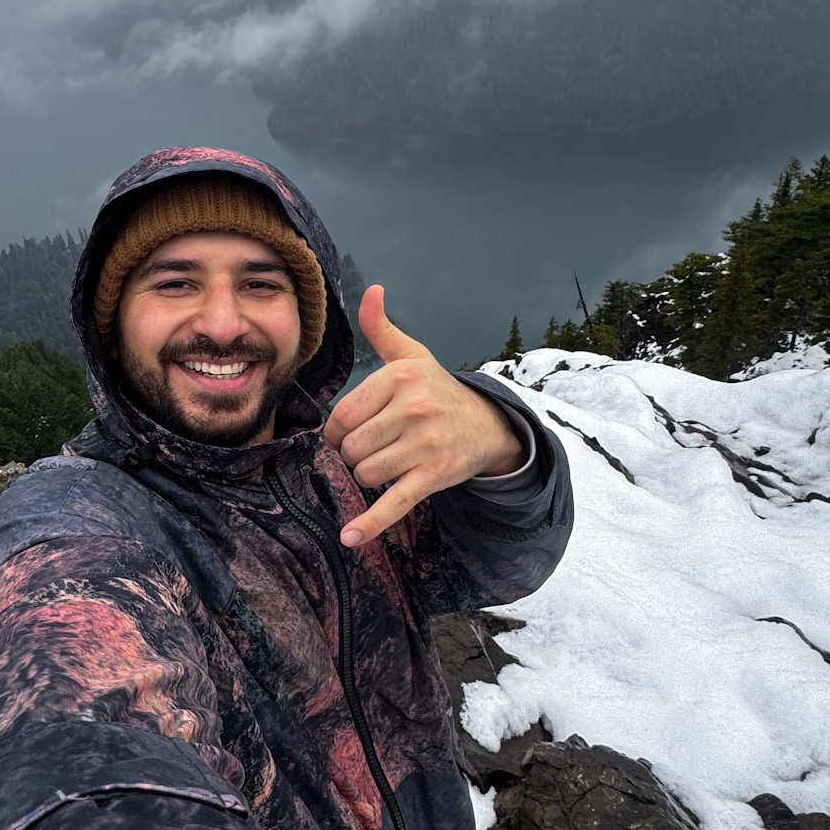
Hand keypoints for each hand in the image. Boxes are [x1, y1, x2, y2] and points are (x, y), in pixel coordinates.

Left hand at [326, 284, 523, 547]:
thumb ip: (383, 329)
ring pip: (366, 473)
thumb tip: (371, 291)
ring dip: (369, 476)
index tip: (354, 432)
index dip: (339, 431)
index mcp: (400, 377)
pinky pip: (394, 502)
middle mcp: (413, 408)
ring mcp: (425, 443)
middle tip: (377, 447)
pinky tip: (350, 538)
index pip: (342, 415)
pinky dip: (370, 523)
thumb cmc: (439, 389)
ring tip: (389, 462)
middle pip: (351, 447)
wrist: (490, 424)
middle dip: (355, 453)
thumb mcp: (413, 356)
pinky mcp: (435, 475)